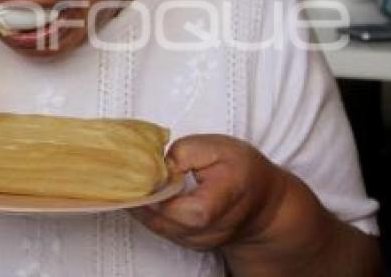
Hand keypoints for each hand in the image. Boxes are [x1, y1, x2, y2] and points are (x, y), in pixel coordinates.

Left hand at [131, 135, 288, 251]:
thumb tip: (157, 165)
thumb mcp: (217, 146)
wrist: (266, 202)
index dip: (149, 193)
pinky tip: (145, 195)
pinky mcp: (192, 244)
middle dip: (139, 198)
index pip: (170, 209)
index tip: (133, 175)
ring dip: (142, 207)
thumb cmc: (242, 169)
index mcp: (211, 207)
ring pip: (158, 228)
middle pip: (159, 220)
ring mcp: (198, 242)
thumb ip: (183, 152)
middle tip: (124, 178)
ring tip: (132, 184)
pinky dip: (150, 214)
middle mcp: (205, 232)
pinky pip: (163, 230)